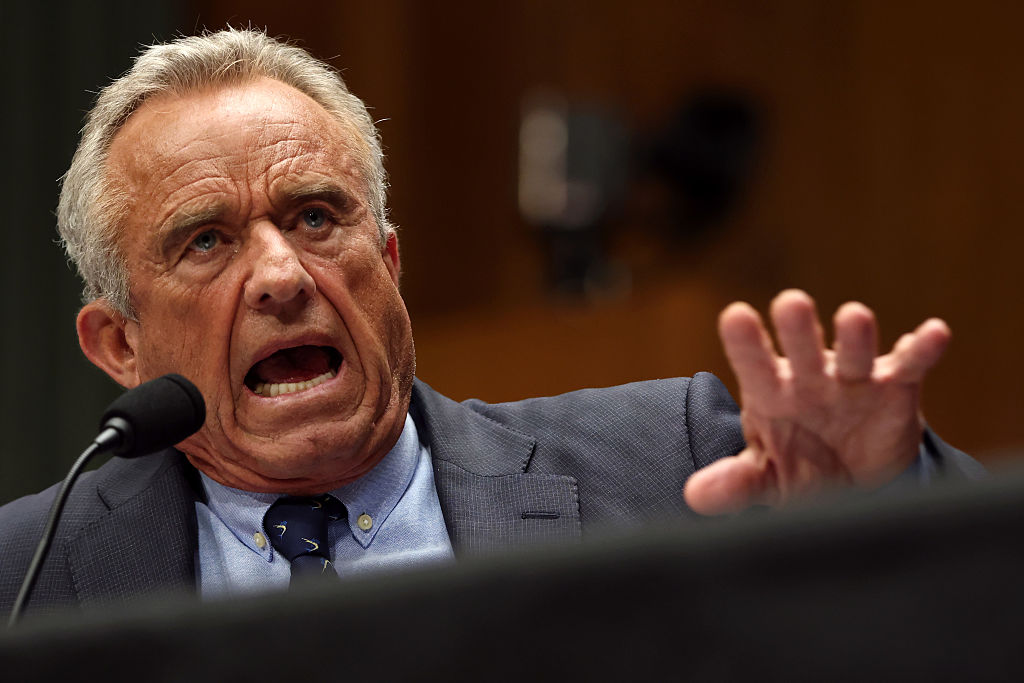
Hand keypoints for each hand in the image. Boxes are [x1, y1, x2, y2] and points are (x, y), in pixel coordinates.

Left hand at [683, 289, 950, 514]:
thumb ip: (735, 483)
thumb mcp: (764, 479)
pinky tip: (933, 333)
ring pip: (853, 352)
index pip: (753, 363)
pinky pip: (909, 365)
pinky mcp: (894, 387)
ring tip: (854, 317)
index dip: (745, 341)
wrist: (852, 481)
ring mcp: (851, 378)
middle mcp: (809, 377)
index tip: (735, 315)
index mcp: (770, 392)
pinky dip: (922, 349)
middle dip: (798, 327)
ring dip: (855, 337)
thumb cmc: (798, 466)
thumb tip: (695, 496)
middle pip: (801, 347)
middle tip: (790, 302)